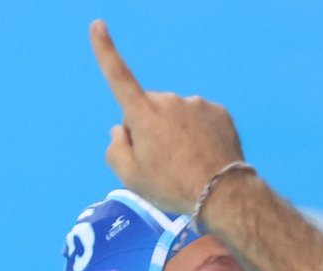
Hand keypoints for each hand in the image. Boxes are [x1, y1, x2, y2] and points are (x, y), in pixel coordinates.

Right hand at [90, 20, 245, 214]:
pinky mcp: (218, 112)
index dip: (105, 51)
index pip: (118, 77)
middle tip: (162, 162)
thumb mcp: (131, 177)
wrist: (224, 194)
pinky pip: (200, 120)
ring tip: (187, 163)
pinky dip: (199, 134)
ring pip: (176, 115)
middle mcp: (169, 101)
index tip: (98, 25)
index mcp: (143, 114)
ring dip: (176, 132)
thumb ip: (115, 149)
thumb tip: (121, 129)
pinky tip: (204, 155)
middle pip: (149, 109)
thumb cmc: (172, 186)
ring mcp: (196, 104)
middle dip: (149, 128)